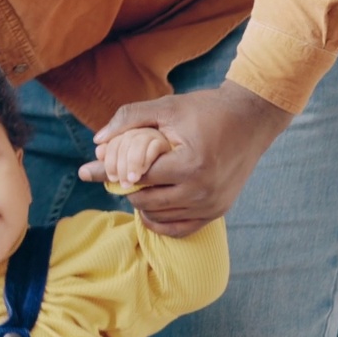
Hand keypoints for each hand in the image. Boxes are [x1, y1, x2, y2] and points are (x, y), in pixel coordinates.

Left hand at [77, 81, 292, 236]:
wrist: (251, 118)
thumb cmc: (206, 109)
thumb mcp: (166, 107)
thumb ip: (129, 119)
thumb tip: (97, 142)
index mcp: (190, 164)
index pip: (137, 176)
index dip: (109, 172)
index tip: (87, 170)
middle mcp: (202, 190)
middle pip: (144, 200)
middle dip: (124, 187)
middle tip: (115, 174)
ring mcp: (212, 205)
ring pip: (158, 216)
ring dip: (140, 203)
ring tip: (131, 185)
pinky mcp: (217, 211)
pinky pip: (178, 229)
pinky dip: (159, 221)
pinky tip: (148, 207)